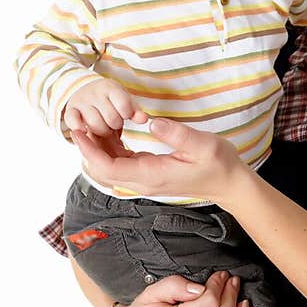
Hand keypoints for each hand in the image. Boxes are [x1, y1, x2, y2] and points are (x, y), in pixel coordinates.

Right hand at [63, 78, 147, 136]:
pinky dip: (78, 127)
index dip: (127, 114)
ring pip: (95, 125)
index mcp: (110, 88)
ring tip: (104, 127)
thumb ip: (135, 111)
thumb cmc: (110, 99)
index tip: (124, 114)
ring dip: (102, 131)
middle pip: (111, 119)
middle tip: (113, 122)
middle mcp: (94, 93)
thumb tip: (144, 120)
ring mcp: (81, 102)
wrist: (85, 89)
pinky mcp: (70, 110)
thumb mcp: (124, 100)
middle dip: (115, 125)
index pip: (124, 106)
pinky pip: (72, 120)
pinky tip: (84, 131)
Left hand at [71, 118, 246, 204]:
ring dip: (96, 149)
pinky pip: (120, 166)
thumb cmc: (218, 164)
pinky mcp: (148, 176)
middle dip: (86, 149)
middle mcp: (143, 182)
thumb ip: (177, 134)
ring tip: (91, 124)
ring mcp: (145, 181)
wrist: (228, 184)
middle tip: (79, 122)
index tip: (78, 131)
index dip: (89, 150)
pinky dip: (109, 150)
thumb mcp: (203, 145)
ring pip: (108, 169)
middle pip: (101, 171)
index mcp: (151, 175)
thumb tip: (152, 122)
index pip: (108, 168)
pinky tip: (111, 132)